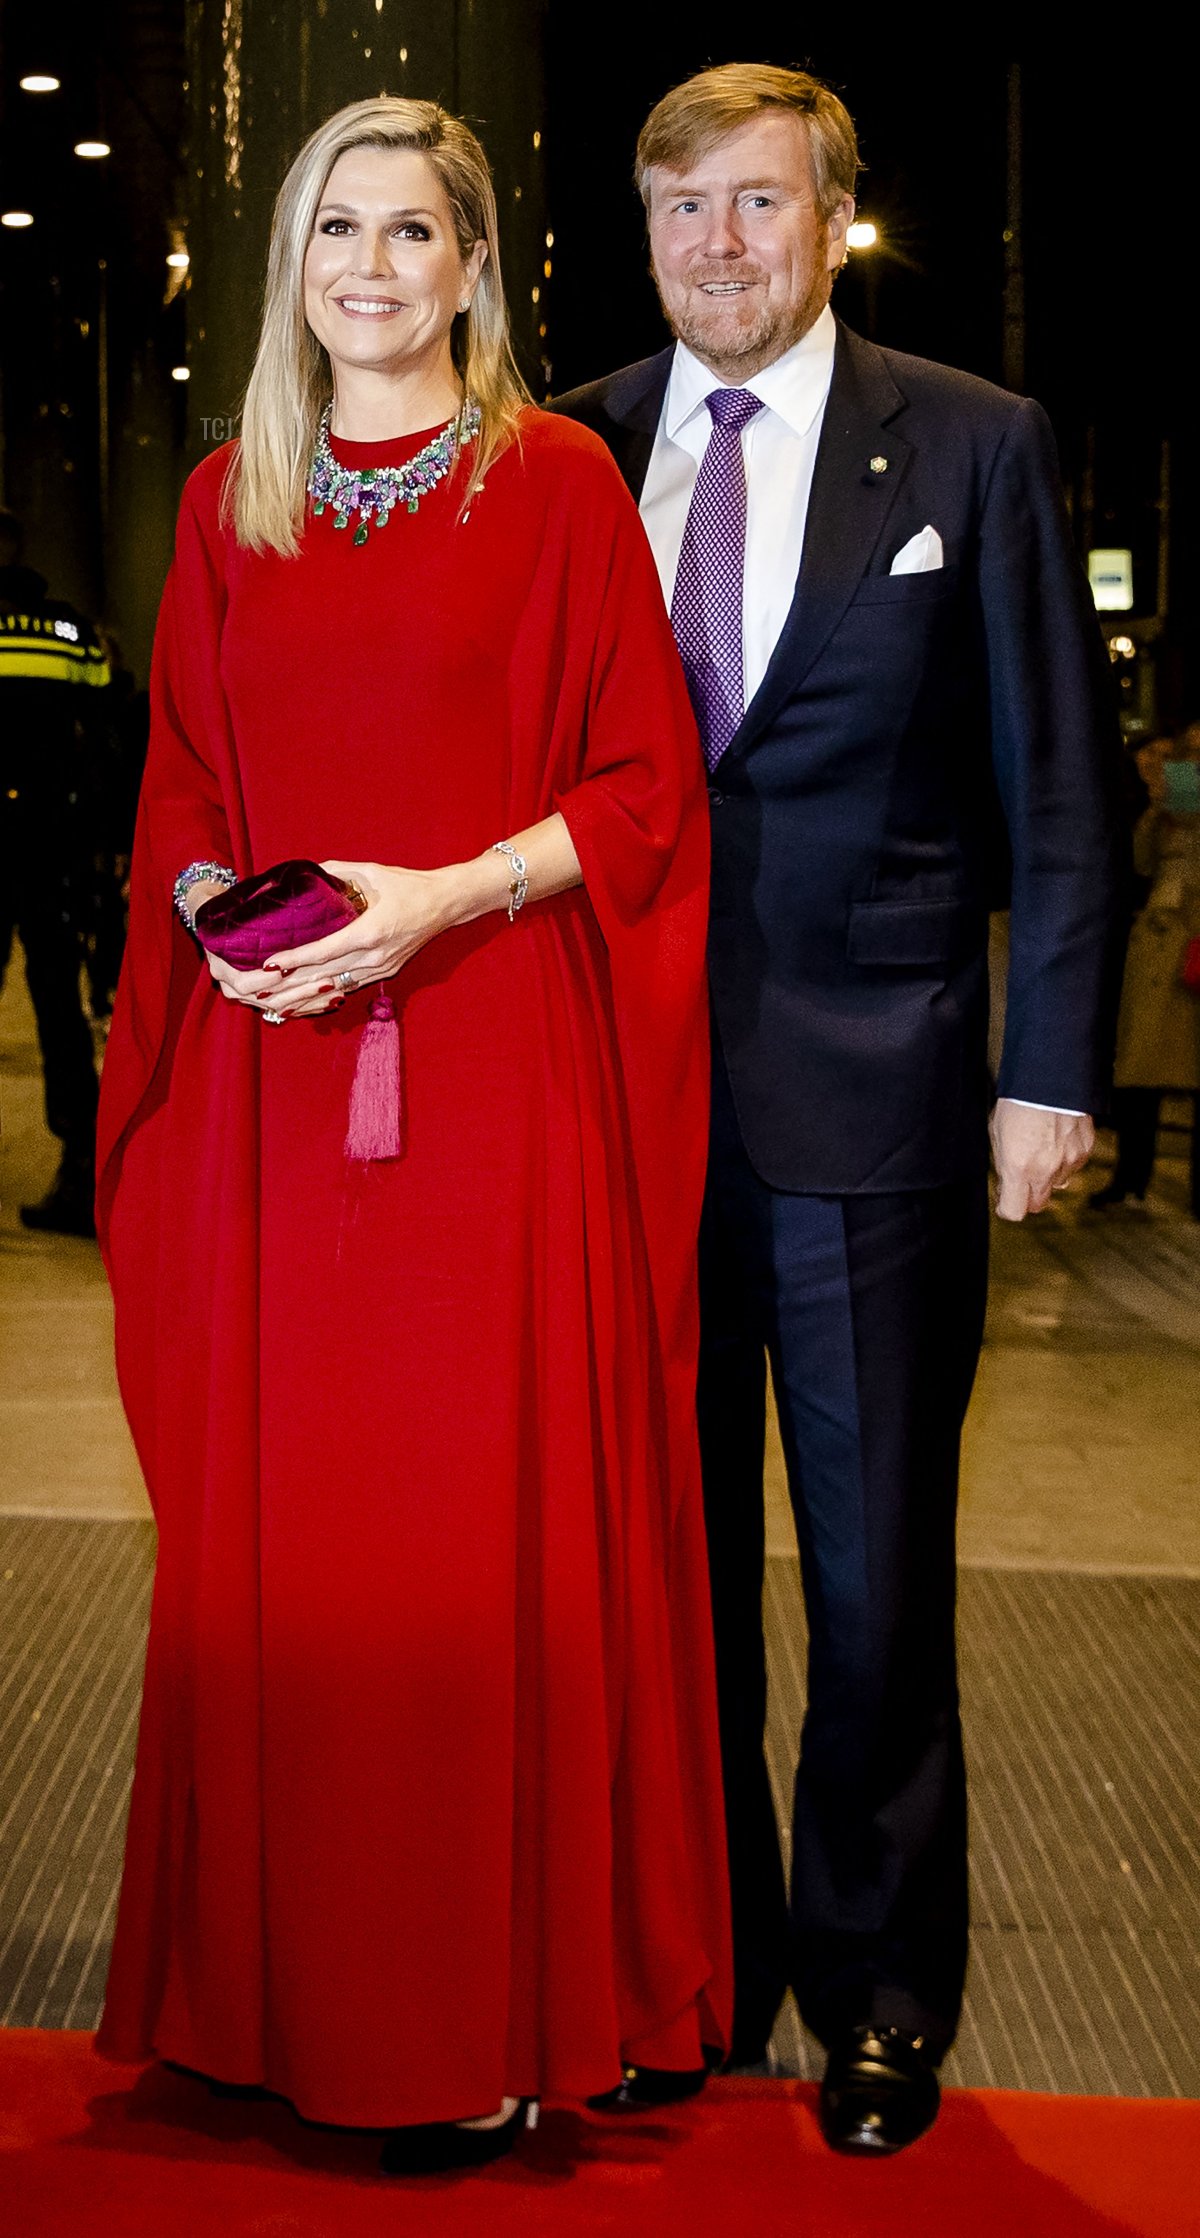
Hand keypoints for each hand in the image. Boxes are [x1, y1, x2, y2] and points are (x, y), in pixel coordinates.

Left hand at [244, 859, 460, 1017]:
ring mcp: (381, 968)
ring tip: (275, 1005)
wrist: (445, 903)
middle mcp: (375, 956)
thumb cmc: (409, 885)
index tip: (270, 963)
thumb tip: (308, 872)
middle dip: (291, 985)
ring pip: (336, 988)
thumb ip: (337, 872)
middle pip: (326, 976)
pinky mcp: (385, 972)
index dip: (296, 958)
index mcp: (371, 931)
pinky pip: (349, 988)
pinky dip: (325, 996)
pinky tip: (304, 1003)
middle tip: (259, 992)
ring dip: (304, 998)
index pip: (326, 950)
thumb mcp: (372, 871)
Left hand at [989, 1100, 1094, 1221]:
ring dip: (1048, 1176)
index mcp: (1018, 1167)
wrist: (1051, 1078)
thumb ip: (1003, 1163)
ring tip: (1040, 1149)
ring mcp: (1068, 1162)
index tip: (1004, 1201)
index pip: (1014, 1211)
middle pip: (1037, 1204)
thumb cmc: (1019, 1101)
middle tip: (1021, 1179)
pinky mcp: (1084, 1150)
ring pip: (1057, 1185)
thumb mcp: (997, 1134)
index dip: (1006, 1208)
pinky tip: (1057, 1139)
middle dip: (1027, 1196)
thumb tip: (1007, 1182)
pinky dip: (1065, 1159)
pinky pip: (1073, 1166)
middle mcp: (1045, 1170)